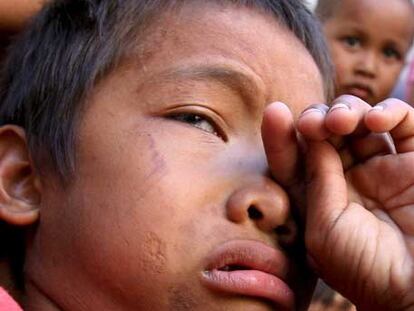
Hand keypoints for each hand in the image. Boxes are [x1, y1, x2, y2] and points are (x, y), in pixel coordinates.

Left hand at [297, 95, 413, 310]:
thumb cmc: (365, 269)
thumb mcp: (324, 228)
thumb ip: (317, 180)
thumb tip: (310, 136)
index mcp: (319, 197)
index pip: (295, 159)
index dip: (282, 136)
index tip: (274, 113)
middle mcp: (347, 179)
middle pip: (324, 133)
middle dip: (314, 119)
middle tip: (312, 123)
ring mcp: (381, 168)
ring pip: (358, 121)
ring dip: (345, 110)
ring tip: (341, 121)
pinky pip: (402, 122)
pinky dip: (389, 111)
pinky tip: (377, 120)